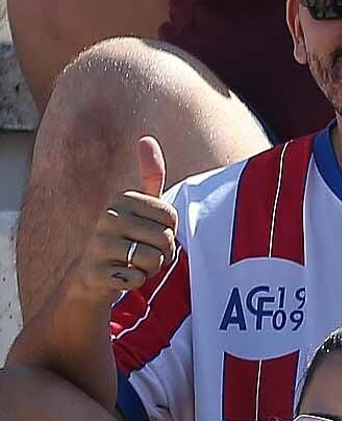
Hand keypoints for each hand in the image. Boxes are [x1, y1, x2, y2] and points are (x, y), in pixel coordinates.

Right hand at [74, 138, 177, 311]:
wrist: (92, 278)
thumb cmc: (126, 240)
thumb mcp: (139, 208)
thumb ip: (149, 176)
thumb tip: (146, 137)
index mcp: (122, 199)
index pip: (171, 216)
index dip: (168, 231)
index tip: (150, 234)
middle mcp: (108, 217)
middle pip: (165, 239)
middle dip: (162, 254)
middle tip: (143, 254)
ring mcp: (98, 245)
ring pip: (153, 260)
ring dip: (150, 269)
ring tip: (133, 264)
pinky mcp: (94, 273)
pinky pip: (137, 279)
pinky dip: (136, 283)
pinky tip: (121, 278)